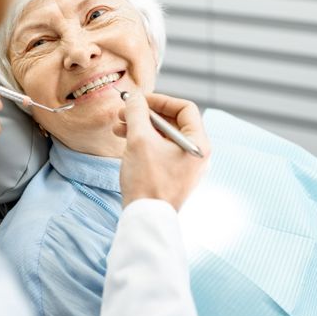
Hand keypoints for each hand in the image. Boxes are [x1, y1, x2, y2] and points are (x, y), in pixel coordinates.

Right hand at [113, 92, 209, 210]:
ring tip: (118, 126)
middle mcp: (196, 154)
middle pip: (172, 122)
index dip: (161, 100)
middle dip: (145, 114)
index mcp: (198, 143)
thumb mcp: (140, 139)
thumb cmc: (147, 180)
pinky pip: (160, 151)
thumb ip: (137, 112)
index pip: (185, 108)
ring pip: (163, 137)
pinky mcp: (173, 176)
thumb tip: (134, 98)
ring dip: (140, 127)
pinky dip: (144, 143)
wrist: (145, 218)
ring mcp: (185, 166)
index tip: (139, 100)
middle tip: (123, 112)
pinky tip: (124, 141)